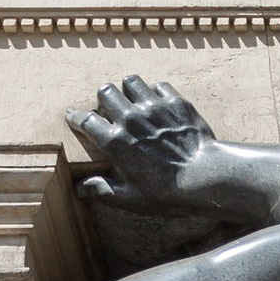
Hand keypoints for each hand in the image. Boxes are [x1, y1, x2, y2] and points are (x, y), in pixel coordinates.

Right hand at [69, 73, 222, 220]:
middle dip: (104, 99)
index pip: (85, 119)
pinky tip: (160, 105)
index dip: (76, 117)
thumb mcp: (131, 199)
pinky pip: (159, 86)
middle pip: (105, 91)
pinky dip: (156, 93)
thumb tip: (81, 189)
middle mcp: (130, 118)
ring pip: (130, 81)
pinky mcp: (175, 102)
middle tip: (110, 110)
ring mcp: (154, 107)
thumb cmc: (167, 192)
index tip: (74, 117)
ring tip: (134, 102)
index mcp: (114, 142)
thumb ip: (103, 191)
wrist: (205, 177)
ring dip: (129, 90)